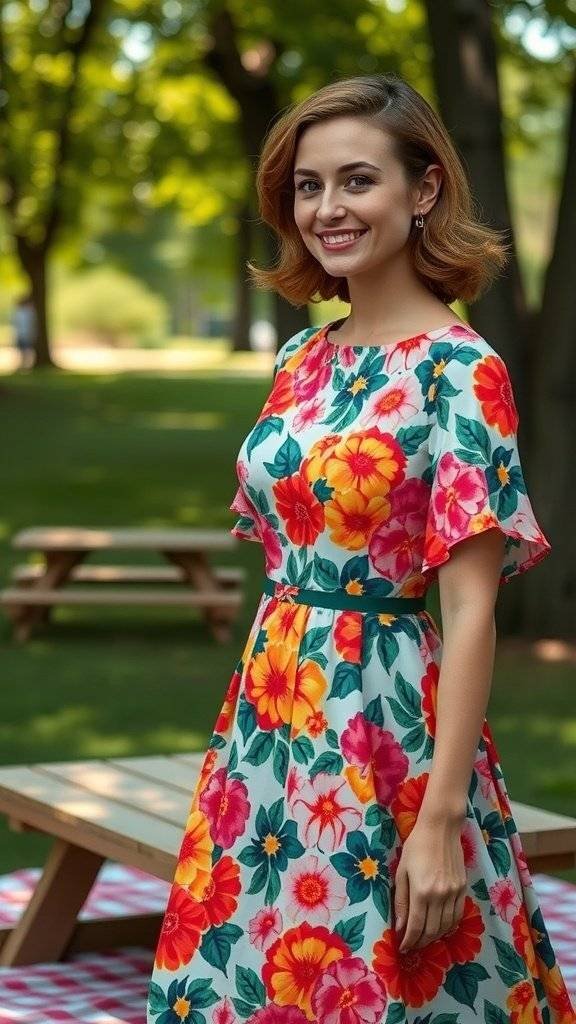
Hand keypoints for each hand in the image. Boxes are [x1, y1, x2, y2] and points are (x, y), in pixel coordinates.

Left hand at [393, 814, 466, 951]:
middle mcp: (440, 896)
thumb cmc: (416, 846)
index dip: (409, 941)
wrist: (441, 828)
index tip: (403, 948)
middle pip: (432, 930)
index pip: (416, 926)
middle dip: (420, 942)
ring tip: (424, 939)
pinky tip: (441, 928)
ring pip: (446, 926)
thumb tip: (399, 926)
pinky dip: (449, 927)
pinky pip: (457, 915)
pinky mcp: (463, 888)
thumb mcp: (402, 871)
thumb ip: (401, 900)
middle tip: (412, 946)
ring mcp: (454, 893)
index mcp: (421, 891)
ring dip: (435, 937)